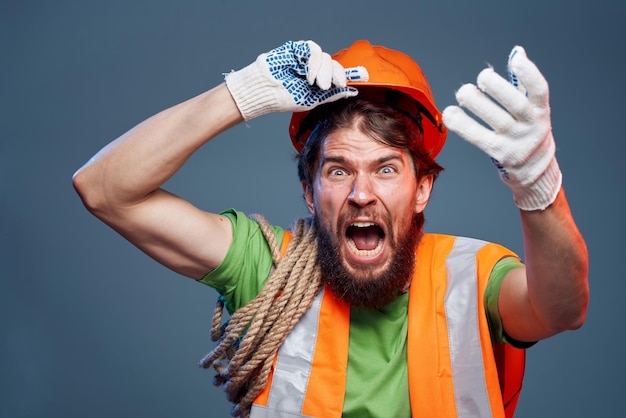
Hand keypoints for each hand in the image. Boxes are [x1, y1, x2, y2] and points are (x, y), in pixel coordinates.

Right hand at [225, 40, 367, 120]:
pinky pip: (315, 50)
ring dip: (324, 72)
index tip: (365, 76)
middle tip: (334, 85)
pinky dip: (315, 63)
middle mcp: (315, 68)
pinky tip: (309, 75)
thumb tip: (352, 91)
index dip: (352, 74)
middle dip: (338, 75)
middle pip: (335, 65)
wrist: (266, 90)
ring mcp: (307, 58)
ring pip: (327, 58)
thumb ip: (332, 95)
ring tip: (315, 84)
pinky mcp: (299, 49)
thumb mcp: (312, 100)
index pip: (338, 74)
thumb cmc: (284, 97)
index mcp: (319, 81)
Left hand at [442, 46, 561, 210]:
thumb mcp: (533, 108)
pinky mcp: (499, 153)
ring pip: (497, 121)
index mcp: (541, 110)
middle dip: (498, 88)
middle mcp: (532, 125)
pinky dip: (463, 125)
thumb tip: (517, 52)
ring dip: (477, 104)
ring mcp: (516, 141)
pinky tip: (450, 113)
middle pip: (516, 105)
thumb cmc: (528, 130)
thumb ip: (523, 83)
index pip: (539, 90)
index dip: (529, 73)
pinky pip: (478, 137)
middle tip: (482, 77)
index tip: (515, 60)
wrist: (535, 169)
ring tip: (463, 92)